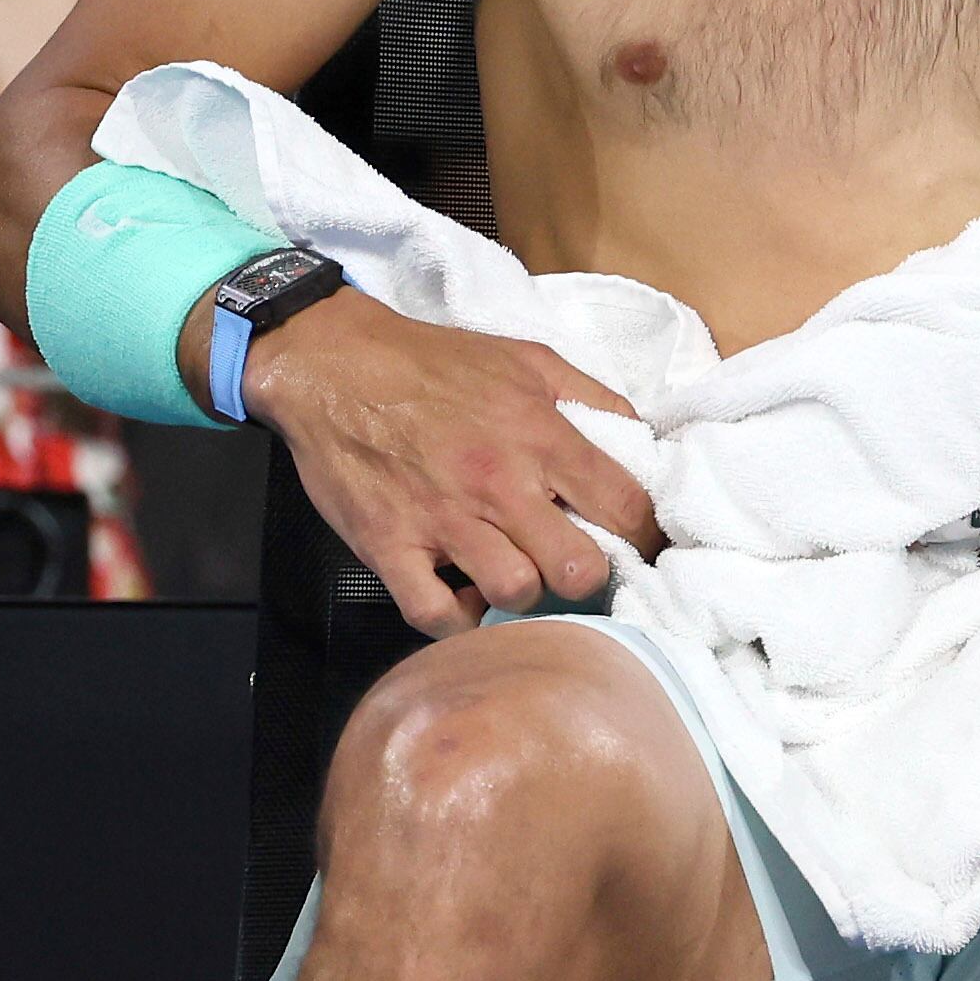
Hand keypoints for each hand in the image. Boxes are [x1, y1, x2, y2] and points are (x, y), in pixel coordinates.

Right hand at [241, 288, 662, 636]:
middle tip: (572, 565)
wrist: (335, 364)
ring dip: (522, 593)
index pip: (625, 505)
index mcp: (540, 434)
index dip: (644, 536)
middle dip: (587, 576)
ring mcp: (442, 520)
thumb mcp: (529, 359)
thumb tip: (644, 439)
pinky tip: (464, 598)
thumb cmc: (435, 362)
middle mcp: (497, 482)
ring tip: (515, 573)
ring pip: (514, 593)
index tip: (639, 546)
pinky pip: (435, 615)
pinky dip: (457, 621)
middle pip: (577, 568)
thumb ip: (591, 397)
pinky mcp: (390, 546)